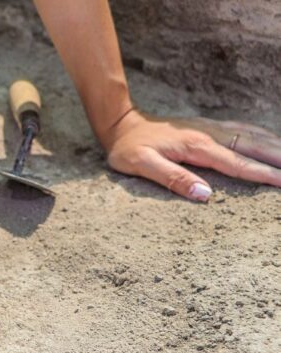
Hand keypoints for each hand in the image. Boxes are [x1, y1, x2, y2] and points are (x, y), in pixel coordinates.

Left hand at [101, 110, 280, 200]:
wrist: (121, 124)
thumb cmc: (128, 148)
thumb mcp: (141, 165)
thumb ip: (172, 178)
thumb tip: (204, 194)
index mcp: (196, 147)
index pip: (237, 164)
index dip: (263, 174)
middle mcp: (209, 134)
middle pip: (253, 147)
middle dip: (279, 158)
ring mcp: (210, 128)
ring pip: (252, 136)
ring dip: (276, 146)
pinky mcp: (207, 127)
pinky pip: (243, 130)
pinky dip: (263, 136)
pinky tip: (272, 142)